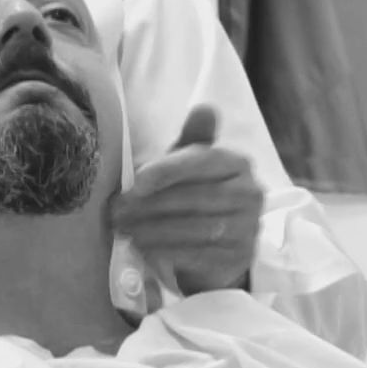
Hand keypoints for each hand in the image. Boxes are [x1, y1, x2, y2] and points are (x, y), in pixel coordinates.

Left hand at [110, 105, 261, 297]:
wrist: (217, 251)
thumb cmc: (197, 198)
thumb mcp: (191, 166)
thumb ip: (194, 139)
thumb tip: (205, 109)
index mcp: (238, 164)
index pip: (201, 162)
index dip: (167, 171)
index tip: (135, 182)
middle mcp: (250, 194)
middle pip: (194, 197)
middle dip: (150, 205)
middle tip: (116, 211)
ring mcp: (248, 228)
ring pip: (194, 227)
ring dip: (152, 229)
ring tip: (123, 229)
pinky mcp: (239, 259)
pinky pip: (197, 254)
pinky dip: (166, 251)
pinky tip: (142, 248)